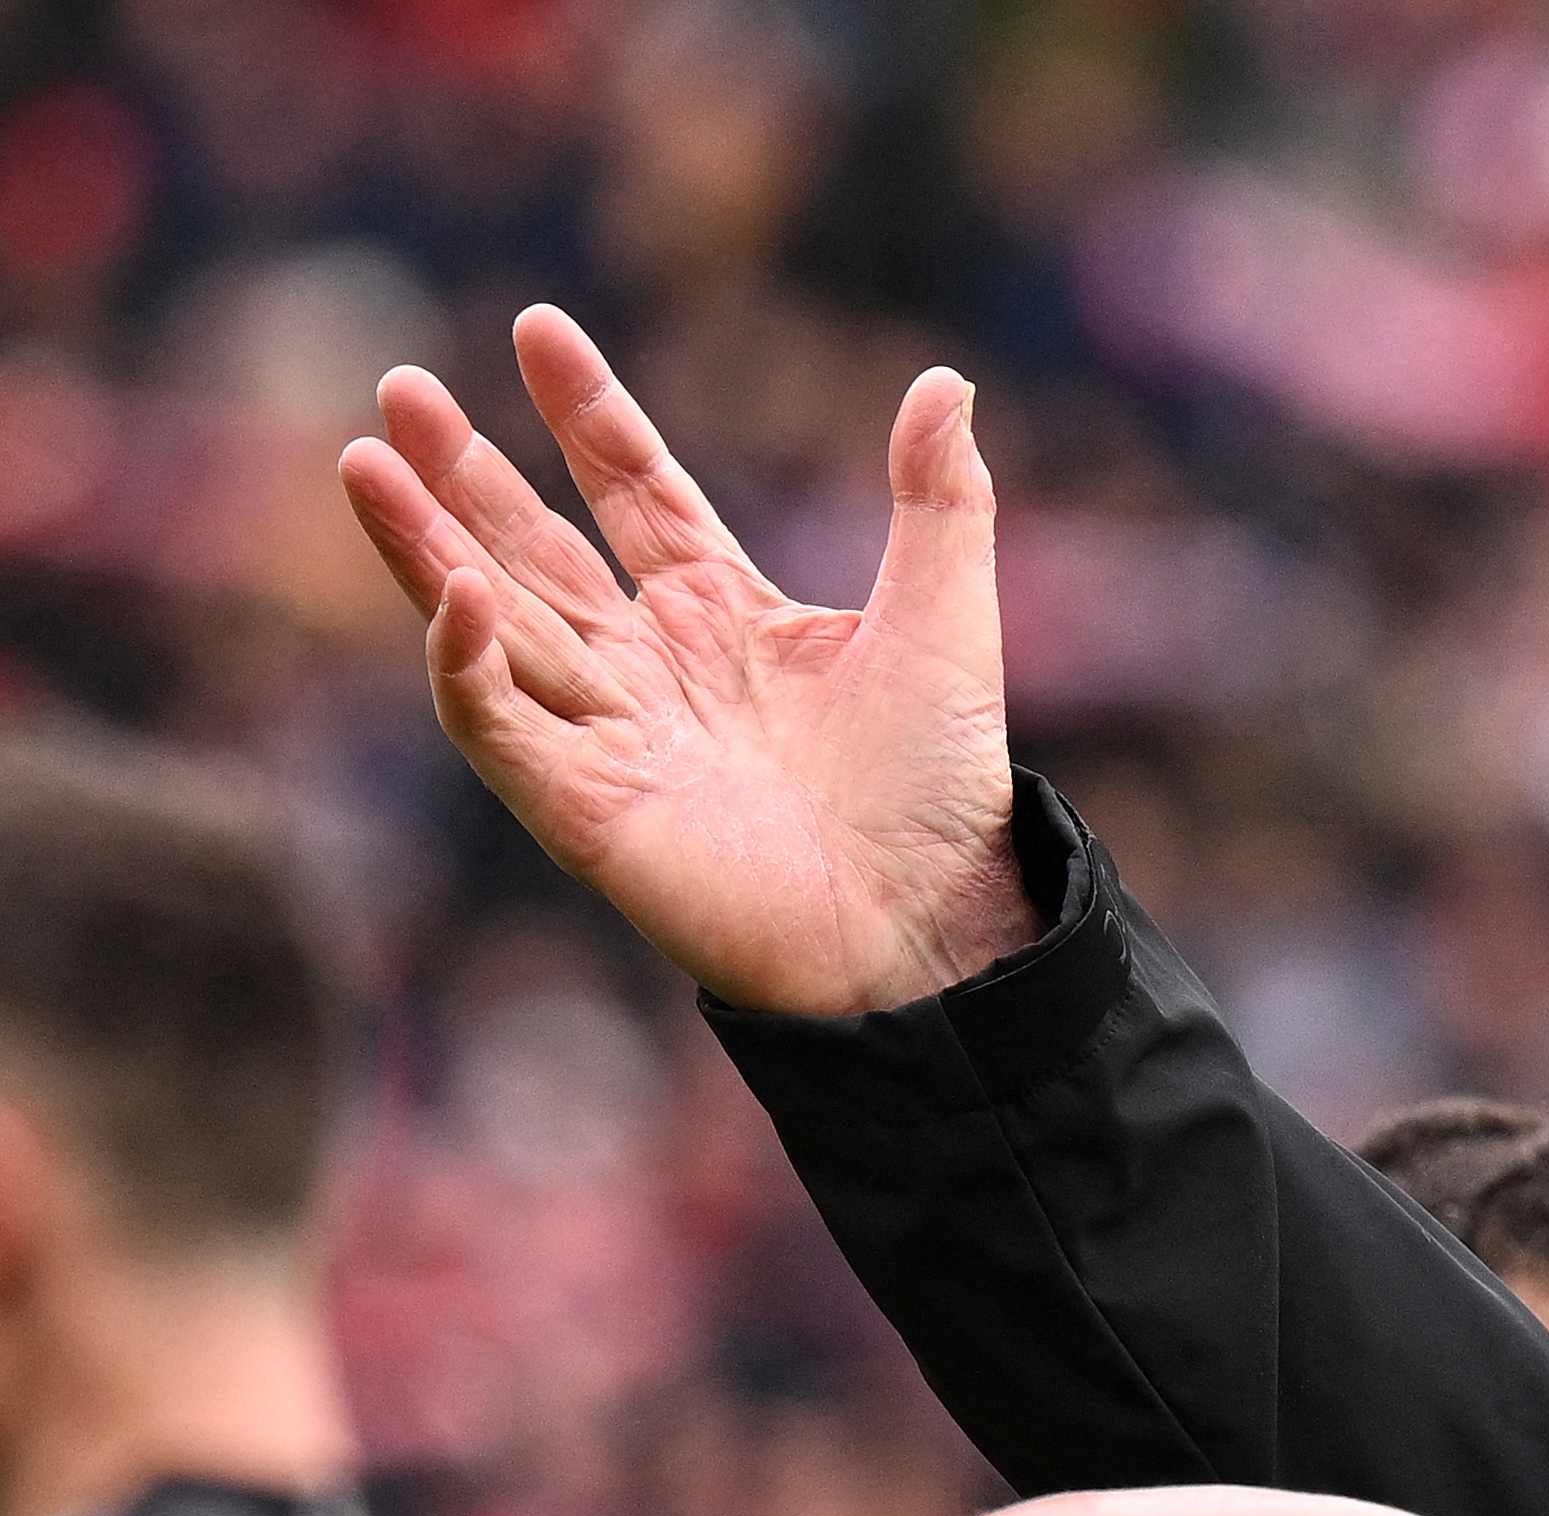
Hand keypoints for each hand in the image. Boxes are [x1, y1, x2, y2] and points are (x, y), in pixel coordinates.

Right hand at [334, 306, 1032, 1020]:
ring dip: (424, 545)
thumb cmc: (942, 788)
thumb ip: (942, 503)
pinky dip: (468, 663)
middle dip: (464, 472)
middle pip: (532, 547)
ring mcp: (611, 733)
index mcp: (723, 610)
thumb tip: (949, 382)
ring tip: (365, 460)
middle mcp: (652, 665)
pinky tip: (455, 593)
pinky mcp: (584, 807)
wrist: (935, 920)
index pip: (635, 489)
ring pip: (489, 621)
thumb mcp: (946, 622)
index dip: (586, 412)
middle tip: (399, 388)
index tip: (537, 328)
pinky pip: (499, 725)